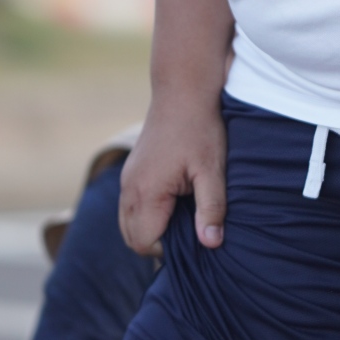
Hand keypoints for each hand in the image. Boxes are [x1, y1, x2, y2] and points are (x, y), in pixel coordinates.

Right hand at [119, 95, 225, 255]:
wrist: (182, 91)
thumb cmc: (200, 129)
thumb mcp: (212, 170)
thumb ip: (211, 209)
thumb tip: (211, 244)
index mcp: (146, 192)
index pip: (145, 242)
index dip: (169, 249)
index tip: (193, 234)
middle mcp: (128, 188)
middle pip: (132, 238)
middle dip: (158, 242)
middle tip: (189, 229)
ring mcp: (126, 179)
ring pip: (128, 223)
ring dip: (151, 228)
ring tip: (182, 216)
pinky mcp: (130, 172)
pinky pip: (129, 207)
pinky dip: (146, 214)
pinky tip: (173, 202)